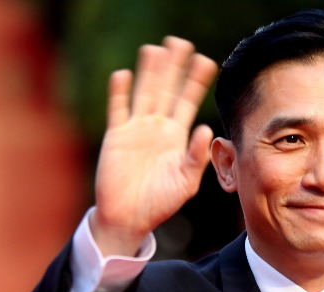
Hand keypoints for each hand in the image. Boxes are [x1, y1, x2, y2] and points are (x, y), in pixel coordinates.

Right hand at [91, 36, 217, 256]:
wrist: (129, 217)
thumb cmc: (161, 202)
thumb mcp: (186, 182)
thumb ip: (196, 156)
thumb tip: (206, 128)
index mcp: (177, 137)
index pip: (188, 102)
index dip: (196, 82)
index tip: (206, 61)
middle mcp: (158, 128)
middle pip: (166, 90)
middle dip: (173, 67)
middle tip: (180, 43)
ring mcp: (136, 130)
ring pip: (144, 94)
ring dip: (148, 73)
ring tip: (155, 49)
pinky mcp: (116, 136)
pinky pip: (118, 110)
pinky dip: (119, 93)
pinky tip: (123, 74)